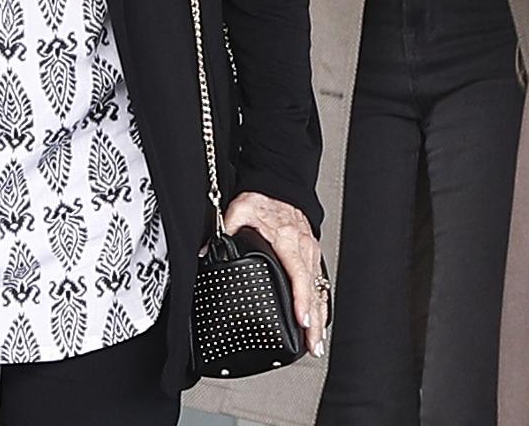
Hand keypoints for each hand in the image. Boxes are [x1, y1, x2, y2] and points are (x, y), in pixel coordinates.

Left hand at [222, 191, 326, 357]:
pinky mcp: (312, 255)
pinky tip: (319, 320)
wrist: (280, 185)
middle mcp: (303, 248)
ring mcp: (311, 252)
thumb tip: (206, 250)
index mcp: (287, 239)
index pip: (298, 273)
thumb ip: (225, 229)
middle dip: (315, 320)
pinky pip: (320, 282)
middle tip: (312, 344)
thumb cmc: (263, 199)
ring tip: (316, 341)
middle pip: (313, 289)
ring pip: (320, 288)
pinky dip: (322, 303)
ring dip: (320, 316)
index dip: (301, 299)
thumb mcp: (240, 210)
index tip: (302, 319)